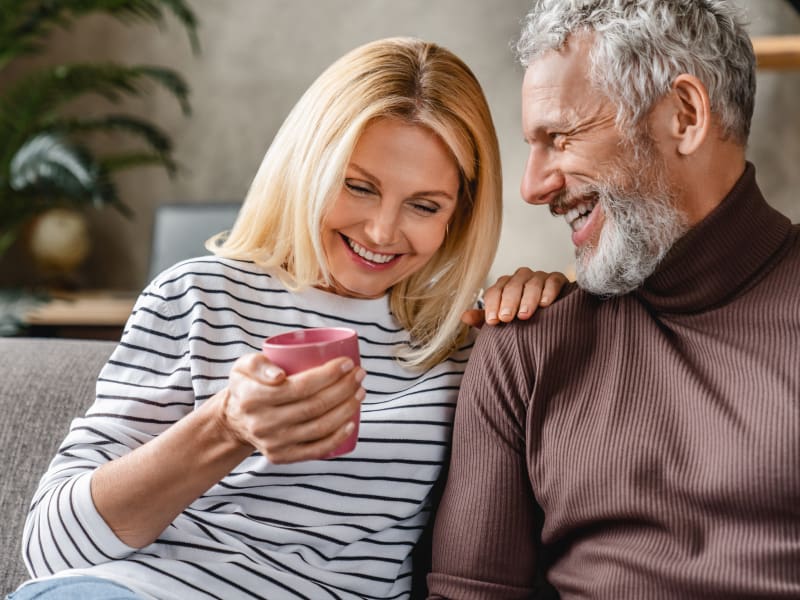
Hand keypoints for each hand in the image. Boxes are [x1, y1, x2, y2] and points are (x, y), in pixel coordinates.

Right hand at [220, 352, 365, 463]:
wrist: (235, 420)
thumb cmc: (248, 385)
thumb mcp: (243, 366)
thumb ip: (257, 364)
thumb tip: (279, 376)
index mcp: (254, 398)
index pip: (300, 387)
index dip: (329, 375)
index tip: (348, 363)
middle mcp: (263, 423)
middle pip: (314, 406)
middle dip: (344, 389)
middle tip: (359, 375)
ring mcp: (274, 443)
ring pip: (319, 427)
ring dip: (347, 409)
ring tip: (360, 392)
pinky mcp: (283, 456)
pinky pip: (316, 449)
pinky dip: (338, 437)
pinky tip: (352, 422)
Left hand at [461, 268, 568, 327]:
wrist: (551, 322)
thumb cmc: (522, 321)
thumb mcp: (502, 322)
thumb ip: (484, 319)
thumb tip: (464, 316)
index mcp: (504, 286)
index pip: (494, 291)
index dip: (492, 305)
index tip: (492, 321)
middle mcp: (520, 278)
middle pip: (512, 285)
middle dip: (508, 302)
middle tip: (507, 318)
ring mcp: (539, 277)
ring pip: (531, 283)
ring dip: (527, 298)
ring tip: (524, 314)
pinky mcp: (557, 279)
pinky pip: (552, 281)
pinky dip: (548, 291)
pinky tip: (545, 304)